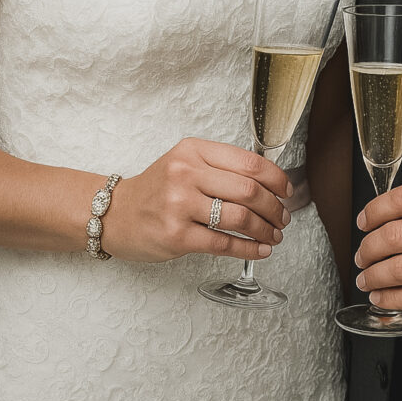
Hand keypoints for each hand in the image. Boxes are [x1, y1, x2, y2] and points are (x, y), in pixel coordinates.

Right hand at [104, 138, 291, 263]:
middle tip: (283, 217)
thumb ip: (220, 167)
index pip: (248, 162)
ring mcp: (180, 205)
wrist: (114, 214)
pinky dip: (248, 249)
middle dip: (274, 207)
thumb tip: (269, 183)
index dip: (276, 178)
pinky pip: (223, 244)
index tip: (286, 190)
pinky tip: (260, 250)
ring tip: (274, 235)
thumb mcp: (185, 162)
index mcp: (194, 150)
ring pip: (240, 217)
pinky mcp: (176, 236)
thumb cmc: (156, 189)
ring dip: (265, 229)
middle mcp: (186, 173)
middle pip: (248, 190)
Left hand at [355, 181, 401, 328]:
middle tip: (362, 252)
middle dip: (369, 246)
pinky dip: (390, 298)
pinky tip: (382, 295)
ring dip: (373, 274)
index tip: (365, 220)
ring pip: (398, 269)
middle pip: (395, 235)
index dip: (375, 210)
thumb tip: (388, 213)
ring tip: (367, 275)